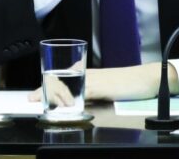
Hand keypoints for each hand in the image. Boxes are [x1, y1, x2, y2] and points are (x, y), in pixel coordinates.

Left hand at [29, 63, 178, 102]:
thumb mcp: (108, 88)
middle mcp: (89, 74)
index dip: (48, 85)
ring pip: (69, 85)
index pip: (64, 77)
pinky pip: (83, 93)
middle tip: (31, 97)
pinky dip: (72, 98)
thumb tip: (80, 102)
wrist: (148, 78)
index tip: (35, 93)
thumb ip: (94, 93)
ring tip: (39, 101)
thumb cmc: (131, 84)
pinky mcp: (102, 87)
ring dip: (53, 94)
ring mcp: (95, 79)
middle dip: (44, 89)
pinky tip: (63, 105)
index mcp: (90, 74)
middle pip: (61, 80)